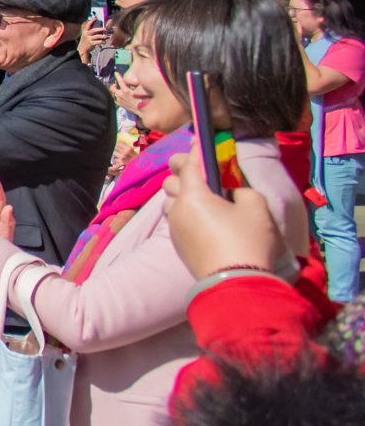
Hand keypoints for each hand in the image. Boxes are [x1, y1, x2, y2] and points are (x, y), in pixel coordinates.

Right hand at [78, 18, 107, 58]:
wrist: (82, 48)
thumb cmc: (87, 40)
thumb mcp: (88, 34)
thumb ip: (94, 31)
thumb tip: (102, 26)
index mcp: (86, 31)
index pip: (88, 25)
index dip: (91, 21)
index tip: (96, 18)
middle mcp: (87, 34)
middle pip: (94, 30)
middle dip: (100, 29)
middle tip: (106, 29)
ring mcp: (89, 39)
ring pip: (97, 36)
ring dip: (103, 36)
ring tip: (107, 36)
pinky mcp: (91, 43)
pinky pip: (97, 42)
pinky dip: (101, 41)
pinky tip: (104, 41)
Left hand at [161, 153, 296, 279]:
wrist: (236, 283)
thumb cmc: (247, 240)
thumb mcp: (256, 207)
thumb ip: (242, 190)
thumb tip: (230, 192)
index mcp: (193, 194)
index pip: (189, 164)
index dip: (196, 151)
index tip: (201, 142)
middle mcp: (177, 208)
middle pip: (171, 181)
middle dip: (183, 172)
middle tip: (201, 172)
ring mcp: (174, 228)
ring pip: (170, 203)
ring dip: (181, 196)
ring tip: (201, 198)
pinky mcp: (177, 245)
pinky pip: (176, 221)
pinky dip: (184, 213)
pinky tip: (202, 219)